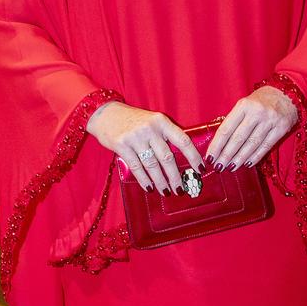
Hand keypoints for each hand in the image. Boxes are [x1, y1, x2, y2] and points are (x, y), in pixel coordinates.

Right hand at [87, 101, 203, 195]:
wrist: (106, 113)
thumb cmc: (133, 120)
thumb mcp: (152, 122)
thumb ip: (165, 136)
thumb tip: (182, 160)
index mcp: (162, 121)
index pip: (183, 140)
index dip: (193, 156)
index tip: (200, 169)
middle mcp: (150, 128)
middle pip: (167, 157)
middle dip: (175, 176)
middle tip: (180, 189)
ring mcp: (136, 137)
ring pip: (152, 165)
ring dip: (161, 181)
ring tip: (166, 192)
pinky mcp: (122, 145)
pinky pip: (136, 167)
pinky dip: (144, 179)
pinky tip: (150, 187)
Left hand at [206, 86, 297, 170]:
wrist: (287, 93)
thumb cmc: (261, 101)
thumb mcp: (245, 104)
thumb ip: (234, 120)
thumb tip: (220, 143)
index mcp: (243, 105)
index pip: (226, 129)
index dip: (216, 145)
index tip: (209, 157)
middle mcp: (256, 112)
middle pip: (238, 138)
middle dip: (226, 155)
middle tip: (218, 167)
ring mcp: (270, 120)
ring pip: (251, 144)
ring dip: (239, 159)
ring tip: (230, 168)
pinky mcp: (281, 128)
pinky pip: (265, 146)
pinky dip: (255, 157)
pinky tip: (247, 164)